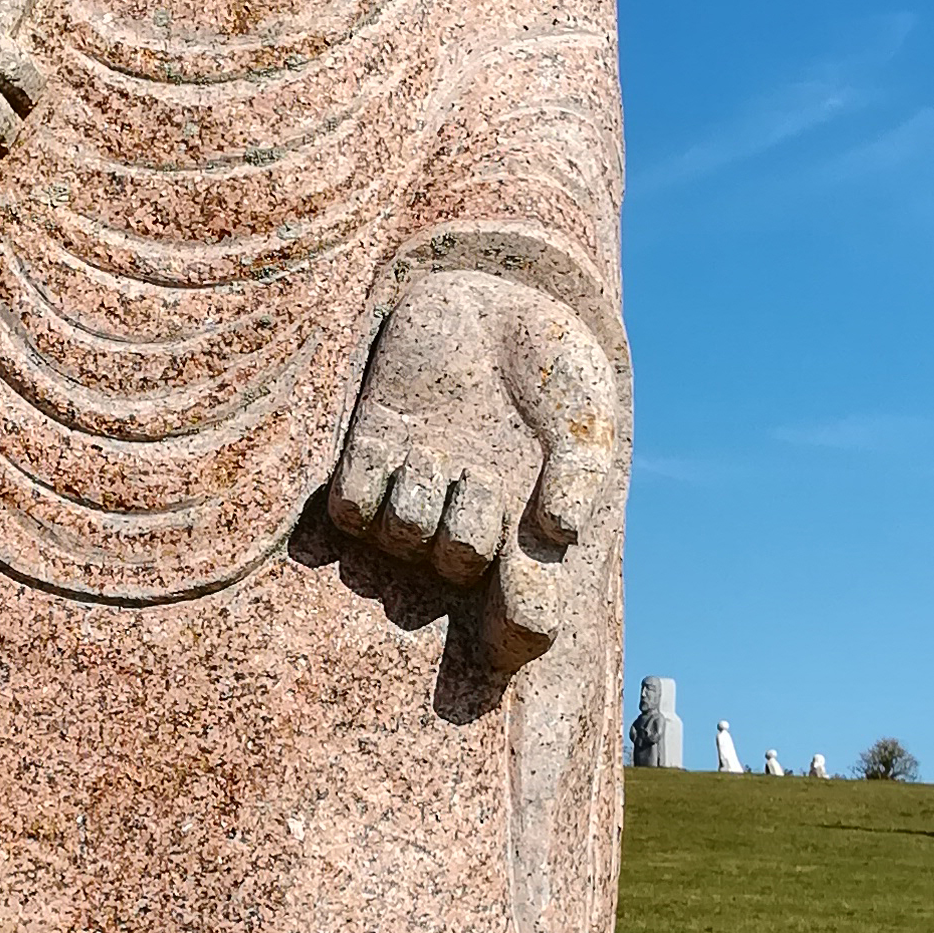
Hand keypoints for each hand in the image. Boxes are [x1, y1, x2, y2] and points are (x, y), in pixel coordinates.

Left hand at [328, 270, 622, 672]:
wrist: (493, 301)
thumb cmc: (549, 366)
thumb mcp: (584, 412)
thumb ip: (581, 472)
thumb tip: (560, 534)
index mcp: (523, 524)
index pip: (522, 610)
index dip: (517, 631)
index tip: (524, 630)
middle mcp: (465, 516)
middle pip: (455, 567)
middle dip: (469, 532)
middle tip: (487, 481)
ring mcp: (416, 486)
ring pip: (401, 535)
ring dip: (420, 501)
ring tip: (444, 455)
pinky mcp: (371, 452)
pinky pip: (349, 508)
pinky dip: (365, 487)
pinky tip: (397, 446)